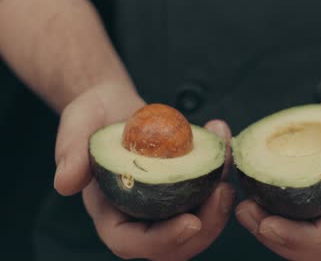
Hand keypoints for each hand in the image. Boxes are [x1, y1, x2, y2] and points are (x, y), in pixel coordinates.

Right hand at [54, 84, 234, 259]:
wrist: (114, 106)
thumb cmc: (92, 116)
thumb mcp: (77, 125)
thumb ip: (70, 152)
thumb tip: (64, 184)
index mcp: (111, 214)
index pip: (133, 243)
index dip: (163, 240)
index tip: (191, 221)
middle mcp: (141, 216)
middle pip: (178, 244)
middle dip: (208, 225)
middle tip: (224, 190)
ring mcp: (166, 205)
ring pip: (203, 220)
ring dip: (222, 198)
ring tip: (226, 157)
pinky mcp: (185, 187)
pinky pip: (209, 189)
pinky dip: (221, 168)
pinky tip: (223, 138)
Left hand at [236, 74, 320, 260]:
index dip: (304, 238)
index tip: (268, 224)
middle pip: (320, 249)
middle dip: (281, 241)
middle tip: (246, 212)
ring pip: (304, 244)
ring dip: (270, 235)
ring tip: (244, 209)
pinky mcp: (316, 201)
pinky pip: (293, 224)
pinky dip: (269, 220)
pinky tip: (250, 200)